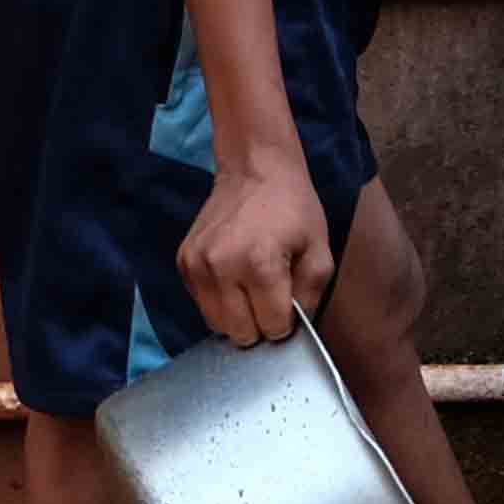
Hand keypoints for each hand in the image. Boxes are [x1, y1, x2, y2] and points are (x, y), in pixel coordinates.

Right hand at [177, 151, 331, 348]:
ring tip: (251, 285)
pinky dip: (220, 299)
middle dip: (260, 323)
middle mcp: (221, 267)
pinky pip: (201, 303)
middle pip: (241, 333)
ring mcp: (197, 264)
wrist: (255, 170)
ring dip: (237, 315)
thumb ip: (310, 297)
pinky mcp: (183, 261)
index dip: (286, 321)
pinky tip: (234, 275)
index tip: (288, 298)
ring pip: (216, 324)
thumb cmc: (292, 209)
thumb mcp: (319, 251)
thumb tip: (294, 330)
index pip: (272, 328)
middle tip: (270, 294)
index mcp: (259, 264)